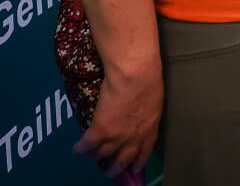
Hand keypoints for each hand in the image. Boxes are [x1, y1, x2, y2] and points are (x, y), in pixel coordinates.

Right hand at [73, 63, 161, 180]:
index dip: (138, 162)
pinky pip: (86, 145)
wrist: (135, 76)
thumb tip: (141, 118)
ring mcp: (115, 136)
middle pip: (123, 159)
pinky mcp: (100, 130)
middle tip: (110, 172)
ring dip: (96, 157)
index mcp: (149, 130)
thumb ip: (146, 116)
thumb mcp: (154, 104)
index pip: (144, 152)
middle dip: (115, 168)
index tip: (134, 169)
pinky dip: (80, 148)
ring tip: (91, 156)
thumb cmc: (149, 82)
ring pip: (103, 154)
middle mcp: (133, 138)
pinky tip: (77, 148)